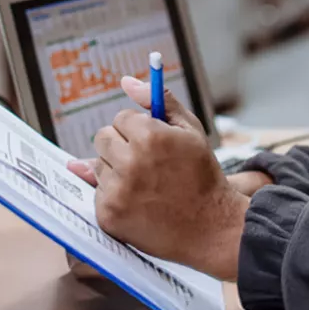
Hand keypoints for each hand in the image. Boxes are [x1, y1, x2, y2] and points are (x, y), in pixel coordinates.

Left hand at [63, 74, 246, 279]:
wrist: (211, 228)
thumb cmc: (202, 176)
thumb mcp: (190, 131)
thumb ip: (159, 100)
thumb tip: (126, 81)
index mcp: (150, 137)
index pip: (121, 118)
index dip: (139, 130)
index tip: (154, 144)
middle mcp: (130, 163)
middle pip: (102, 138)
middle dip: (121, 146)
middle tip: (147, 164)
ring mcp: (117, 191)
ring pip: (97, 164)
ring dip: (116, 170)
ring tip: (146, 185)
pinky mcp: (108, 214)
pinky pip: (97, 191)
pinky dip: (113, 195)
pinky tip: (139, 203)